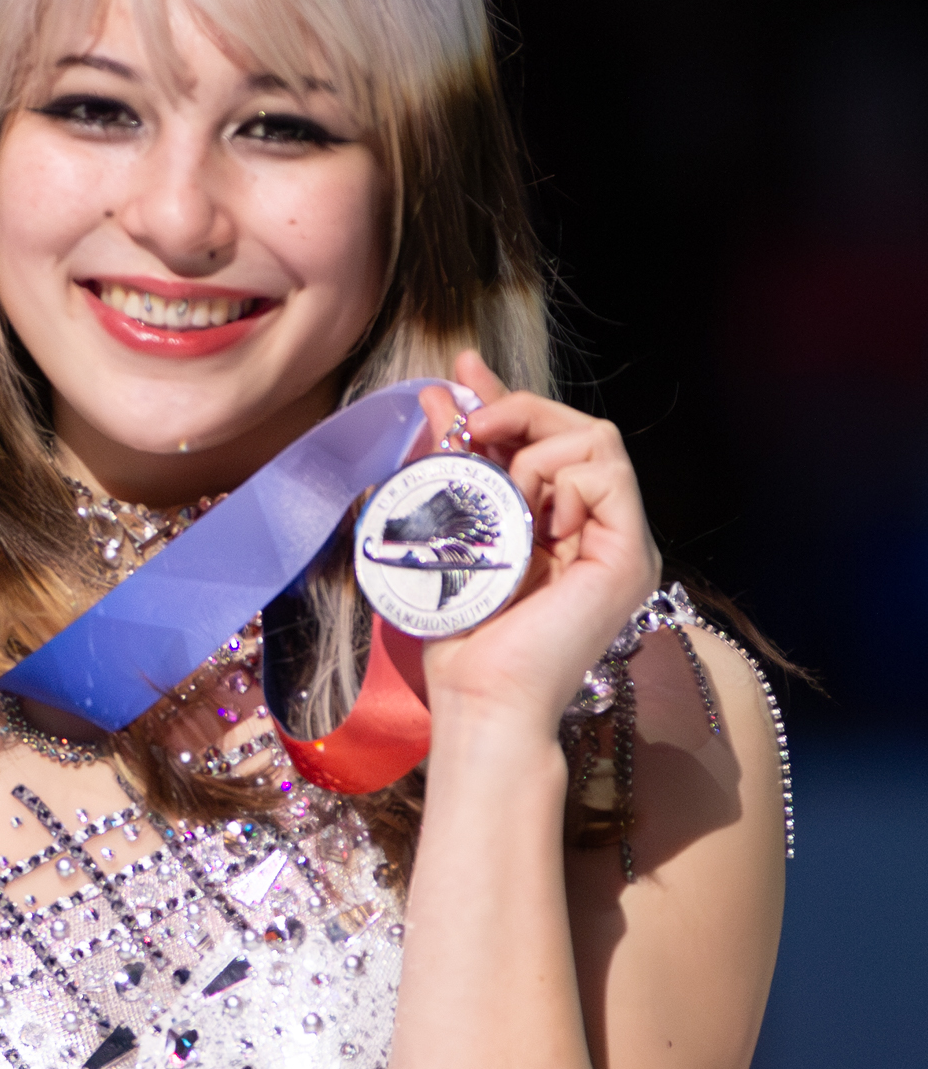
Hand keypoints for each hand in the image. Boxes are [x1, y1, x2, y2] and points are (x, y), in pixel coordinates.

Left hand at [415, 352, 660, 732]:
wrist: (480, 696)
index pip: (548, 438)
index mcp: (563, 525)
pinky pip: (609, 473)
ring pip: (598, 438)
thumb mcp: (453, 525)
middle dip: (519, 410)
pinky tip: (534, 521)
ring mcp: (621, 542)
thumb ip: (455, 463)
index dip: (507, 399)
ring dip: (536, 450)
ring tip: (502, 495)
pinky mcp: (630, 555)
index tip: (461, 372)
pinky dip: (563, 480)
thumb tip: (439, 395)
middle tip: (469, 427)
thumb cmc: (463, 632)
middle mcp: (601, 530)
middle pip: (579, 427)